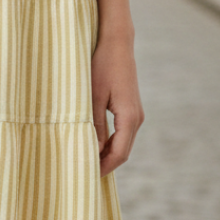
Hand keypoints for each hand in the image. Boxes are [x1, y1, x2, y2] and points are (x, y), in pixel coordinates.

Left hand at [91, 34, 144, 177]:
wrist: (117, 43)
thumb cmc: (102, 66)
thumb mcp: (93, 96)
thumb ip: (94, 125)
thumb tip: (92, 150)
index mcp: (129, 117)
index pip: (119, 154)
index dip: (103, 167)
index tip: (86, 175)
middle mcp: (137, 118)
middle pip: (122, 152)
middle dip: (105, 164)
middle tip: (83, 172)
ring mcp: (135, 113)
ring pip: (122, 143)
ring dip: (106, 153)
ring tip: (85, 159)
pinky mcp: (130, 108)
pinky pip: (121, 132)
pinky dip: (109, 142)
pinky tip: (93, 143)